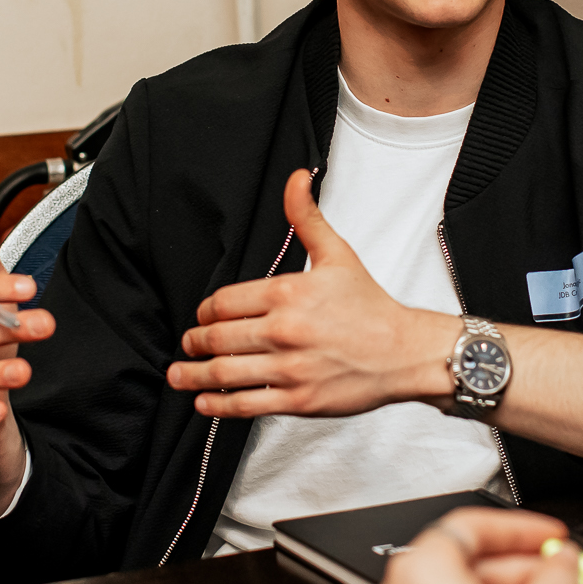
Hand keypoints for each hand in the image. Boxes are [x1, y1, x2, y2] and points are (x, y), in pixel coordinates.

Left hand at [169, 169, 452, 417]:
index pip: (223, 302)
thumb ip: (306, 218)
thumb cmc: (371, 306)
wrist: (404, 352)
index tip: (202, 317)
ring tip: (178, 375)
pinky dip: (217, 404)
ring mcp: (290, 368)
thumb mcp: (337, 254)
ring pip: (224, 372)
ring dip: (192, 375)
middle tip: (188, 344)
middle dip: (195, 342)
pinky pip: (245, 404)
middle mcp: (284, 331)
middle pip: (217, 337)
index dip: (204, 311)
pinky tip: (204, 401)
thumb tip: (296, 179)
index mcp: (287, 293)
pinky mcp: (297, 400)